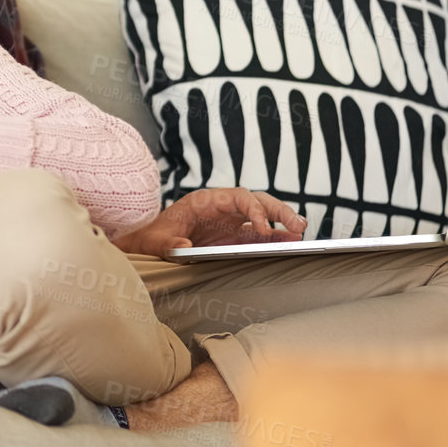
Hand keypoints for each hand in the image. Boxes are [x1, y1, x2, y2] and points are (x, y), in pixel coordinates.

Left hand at [114, 188, 306, 258]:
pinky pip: (258, 235)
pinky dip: (274, 238)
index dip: (254, 209)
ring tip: (301, 234)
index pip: (237, 197)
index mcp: (205, 201)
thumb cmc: (150, 236)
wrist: (146, 242)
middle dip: (278, 211)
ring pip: (262, 216)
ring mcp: (229, 221)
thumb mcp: (155, 240)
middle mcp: (221, 208)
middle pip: (256, 201)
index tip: (264, 227)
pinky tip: (289, 244)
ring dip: (282, 223)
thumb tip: (184, 249)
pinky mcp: (232, 236)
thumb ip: (168, 243)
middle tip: (298, 226)